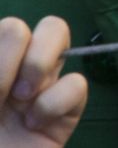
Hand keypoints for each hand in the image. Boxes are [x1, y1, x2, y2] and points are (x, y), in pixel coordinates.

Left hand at [0, 16, 86, 145]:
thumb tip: (15, 35)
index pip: (6, 29)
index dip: (2, 53)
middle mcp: (10, 74)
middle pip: (33, 26)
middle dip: (23, 56)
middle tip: (11, 94)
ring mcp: (38, 91)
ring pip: (61, 40)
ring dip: (41, 68)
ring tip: (25, 102)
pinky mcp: (65, 114)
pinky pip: (77, 85)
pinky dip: (58, 102)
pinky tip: (37, 124)